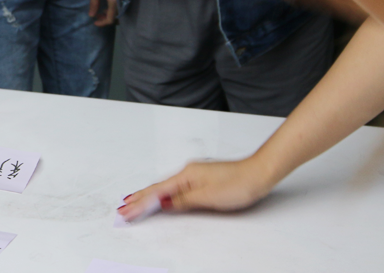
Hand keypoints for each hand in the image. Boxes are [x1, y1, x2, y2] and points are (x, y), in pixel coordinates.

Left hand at [89, 0, 117, 25]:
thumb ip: (94, 1)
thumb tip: (92, 15)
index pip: (111, 18)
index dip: (102, 23)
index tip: (94, 21)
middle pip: (117, 16)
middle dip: (106, 19)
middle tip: (96, 16)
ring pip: (119, 11)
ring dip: (110, 13)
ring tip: (100, 10)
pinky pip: (121, 4)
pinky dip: (114, 7)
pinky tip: (106, 3)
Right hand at [119, 156, 277, 221]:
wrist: (260, 172)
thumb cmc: (238, 183)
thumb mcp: (207, 197)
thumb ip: (182, 200)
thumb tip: (162, 203)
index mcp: (185, 176)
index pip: (156, 192)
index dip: (140, 203)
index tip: (125, 211)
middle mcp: (187, 172)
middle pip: (157, 188)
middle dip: (139, 198)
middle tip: (123, 207)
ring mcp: (195, 174)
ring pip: (166, 187)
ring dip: (149, 195)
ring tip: (134, 201)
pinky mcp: (203, 178)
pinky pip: (176, 186)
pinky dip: (164, 192)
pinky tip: (161, 195)